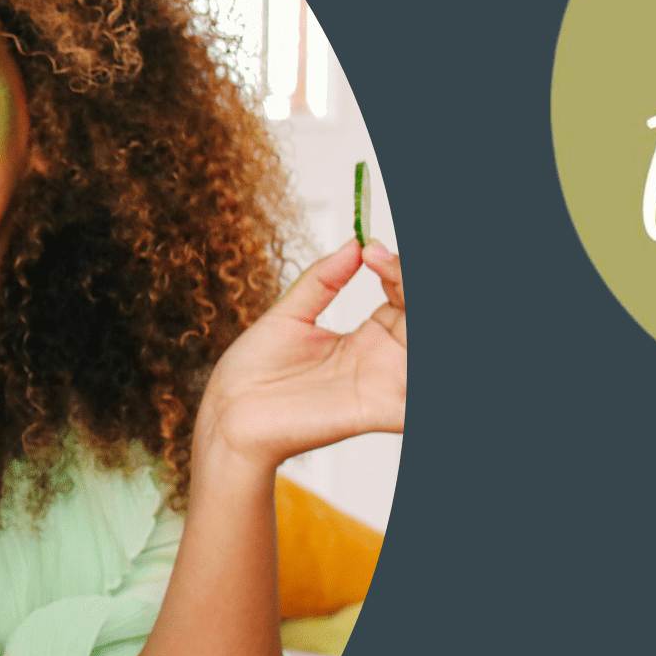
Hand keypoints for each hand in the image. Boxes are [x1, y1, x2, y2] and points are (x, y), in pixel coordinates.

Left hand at [196, 239, 405, 468]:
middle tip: (380, 258)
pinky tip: (409, 358)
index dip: (397, 269)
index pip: (405, 296)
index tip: (370, 248)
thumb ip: (324, 278)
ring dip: (422, 315)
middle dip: (411, 283)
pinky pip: (415, 406)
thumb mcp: (291, 312)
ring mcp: (385, 386)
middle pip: (423, 318)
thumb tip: (355, 243)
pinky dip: (420, 390)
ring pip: (427, 352)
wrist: (228, 413)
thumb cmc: (254, 372)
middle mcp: (383, 362)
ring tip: (400, 284)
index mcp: (367, 339)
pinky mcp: (379, 411)